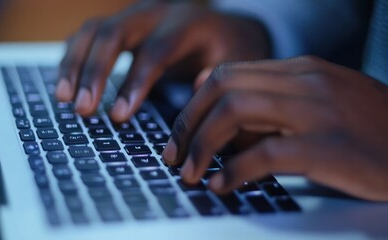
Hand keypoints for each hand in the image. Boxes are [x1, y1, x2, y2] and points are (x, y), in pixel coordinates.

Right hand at [55, 0, 269, 119]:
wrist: (221, 28)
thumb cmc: (228, 51)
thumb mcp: (236, 63)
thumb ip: (219, 76)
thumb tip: (195, 87)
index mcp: (188, 23)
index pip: (155, 51)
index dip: (135, 83)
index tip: (119, 116)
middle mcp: (156, 13)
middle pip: (115, 34)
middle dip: (95, 72)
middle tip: (83, 109)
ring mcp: (135, 15)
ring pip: (95, 31)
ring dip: (75, 64)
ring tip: (64, 98)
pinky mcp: (123, 24)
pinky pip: (89, 35)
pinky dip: (73, 57)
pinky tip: (66, 83)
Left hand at [162, 56, 387, 200]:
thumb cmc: (367, 131)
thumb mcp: (319, 104)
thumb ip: (272, 101)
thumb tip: (220, 113)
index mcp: (299, 71)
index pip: (227, 74)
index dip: (194, 103)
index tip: (180, 132)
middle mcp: (305, 82)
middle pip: (223, 88)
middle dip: (188, 122)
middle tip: (174, 154)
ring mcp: (319, 111)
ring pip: (236, 112)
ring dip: (203, 145)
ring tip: (190, 173)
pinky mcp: (330, 146)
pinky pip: (266, 152)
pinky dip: (235, 170)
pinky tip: (223, 185)